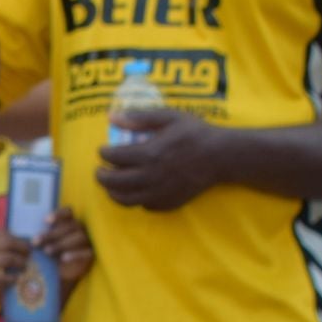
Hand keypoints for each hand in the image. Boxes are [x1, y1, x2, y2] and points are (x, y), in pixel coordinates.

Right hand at [0, 229, 30, 306]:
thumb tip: (7, 245)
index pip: (1, 233)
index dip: (16, 237)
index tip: (23, 244)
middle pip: (7, 243)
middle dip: (22, 248)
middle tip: (28, 255)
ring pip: (7, 259)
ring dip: (20, 263)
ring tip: (24, 267)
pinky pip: (2, 278)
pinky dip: (12, 278)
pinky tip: (15, 280)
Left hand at [37, 206, 93, 289]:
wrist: (62, 272)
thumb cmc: (51, 253)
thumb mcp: (44, 244)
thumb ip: (39, 237)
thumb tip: (23, 234)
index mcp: (69, 222)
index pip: (67, 213)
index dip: (58, 215)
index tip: (45, 220)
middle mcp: (80, 229)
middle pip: (69, 227)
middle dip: (51, 234)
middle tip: (35, 242)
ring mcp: (87, 241)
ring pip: (78, 238)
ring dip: (61, 244)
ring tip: (46, 251)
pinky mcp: (90, 254)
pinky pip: (86, 252)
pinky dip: (75, 254)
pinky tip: (63, 258)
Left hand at [96, 108, 227, 211]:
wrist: (221, 157)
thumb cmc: (195, 133)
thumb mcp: (169, 117)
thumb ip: (139, 118)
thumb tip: (111, 116)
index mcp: (149, 154)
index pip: (113, 157)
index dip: (104, 153)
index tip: (103, 150)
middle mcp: (150, 176)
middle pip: (113, 182)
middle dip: (101, 175)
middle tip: (100, 170)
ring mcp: (158, 193)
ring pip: (124, 199)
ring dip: (112, 192)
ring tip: (111, 184)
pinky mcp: (166, 203)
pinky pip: (142, 205)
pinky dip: (134, 199)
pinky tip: (134, 190)